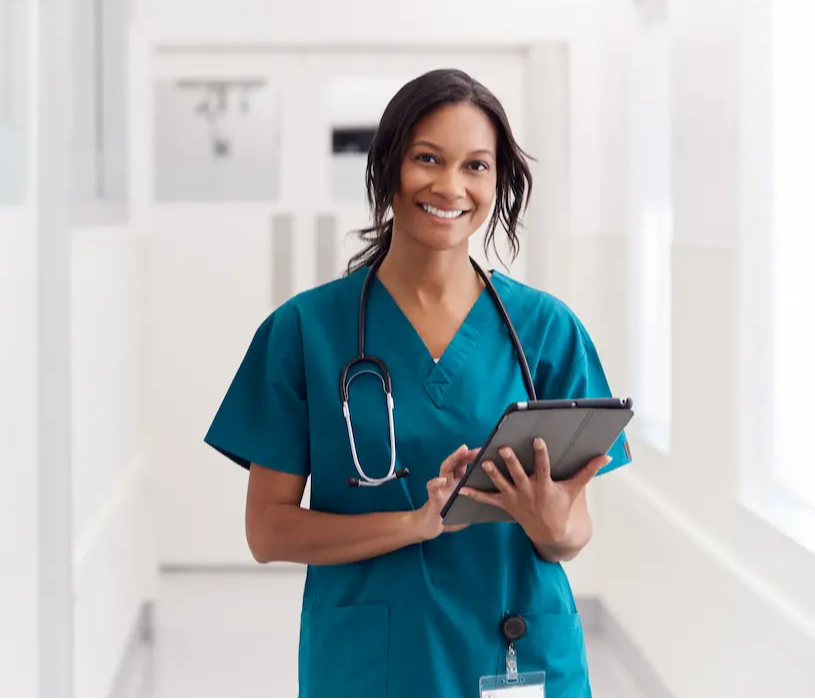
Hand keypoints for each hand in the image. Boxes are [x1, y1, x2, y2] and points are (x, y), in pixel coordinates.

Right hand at [414, 444, 479, 541]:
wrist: (431, 527)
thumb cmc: (451, 516)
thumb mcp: (467, 506)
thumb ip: (477, 499)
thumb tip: (498, 496)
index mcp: (457, 482)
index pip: (464, 465)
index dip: (474, 457)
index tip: (486, 450)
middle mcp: (448, 481)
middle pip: (456, 462)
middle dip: (466, 453)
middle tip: (477, 448)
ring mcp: (440, 488)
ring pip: (445, 469)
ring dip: (453, 459)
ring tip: (461, 451)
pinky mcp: (433, 499)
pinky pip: (433, 489)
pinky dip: (436, 483)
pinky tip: (442, 481)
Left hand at [459, 438, 610, 546]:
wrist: (551, 532)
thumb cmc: (562, 506)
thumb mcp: (575, 488)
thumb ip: (588, 470)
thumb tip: (607, 456)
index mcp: (545, 485)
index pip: (543, 467)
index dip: (541, 453)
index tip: (537, 440)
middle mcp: (528, 491)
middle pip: (518, 474)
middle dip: (511, 462)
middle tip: (504, 449)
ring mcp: (515, 498)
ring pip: (501, 484)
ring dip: (492, 474)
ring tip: (484, 462)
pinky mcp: (505, 504)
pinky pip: (487, 500)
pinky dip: (475, 494)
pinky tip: (462, 488)